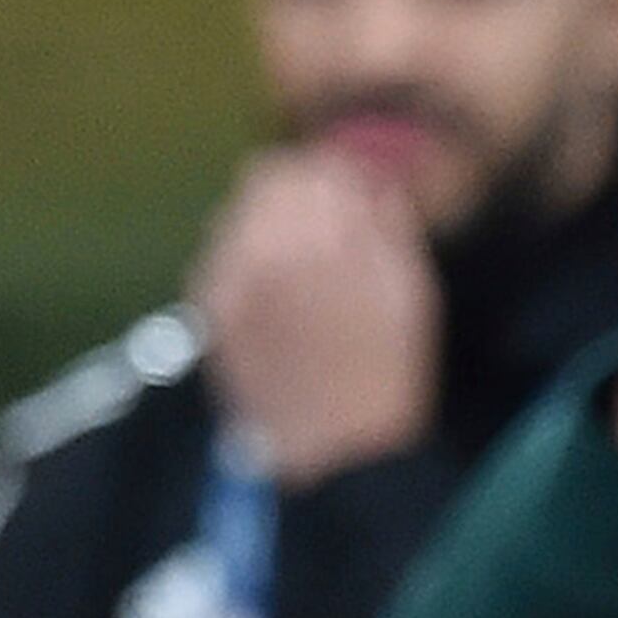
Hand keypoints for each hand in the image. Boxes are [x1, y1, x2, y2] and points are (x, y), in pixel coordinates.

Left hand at [193, 146, 438, 485]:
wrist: (336, 450)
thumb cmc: (387, 372)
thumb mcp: (409, 289)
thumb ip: (385, 223)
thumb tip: (367, 181)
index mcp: (321, 238)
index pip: (313, 167)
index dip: (334, 174)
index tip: (350, 191)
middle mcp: (262, 248)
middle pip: (264, 179)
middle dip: (294, 189)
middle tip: (321, 216)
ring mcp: (226, 278)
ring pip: (233, 212)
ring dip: (263, 219)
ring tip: (295, 253)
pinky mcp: (208, 309)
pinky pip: (215, 256)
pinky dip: (240, 255)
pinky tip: (268, 284)